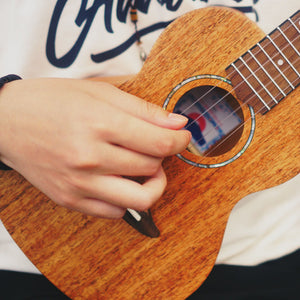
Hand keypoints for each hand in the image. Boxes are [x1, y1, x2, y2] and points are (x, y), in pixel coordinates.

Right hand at [0, 78, 189, 217]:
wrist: (7, 122)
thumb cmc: (52, 102)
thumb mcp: (100, 93)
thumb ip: (143, 109)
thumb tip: (178, 123)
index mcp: (100, 124)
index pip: (159, 143)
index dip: (180, 140)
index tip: (183, 136)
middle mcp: (90, 157)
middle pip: (152, 168)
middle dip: (163, 156)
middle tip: (155, 145)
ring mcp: (79, 183)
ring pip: (141, 200)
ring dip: (154, 184)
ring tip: (146, 169)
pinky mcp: (70, 200)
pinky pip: (115, 213)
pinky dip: (128, 199)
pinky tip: (121, 181)